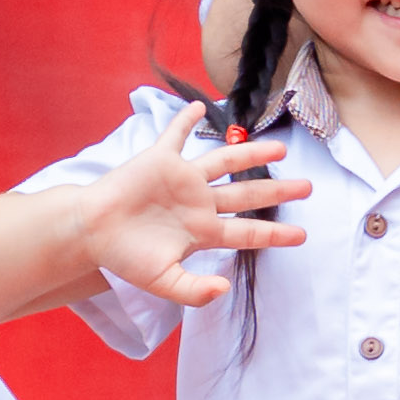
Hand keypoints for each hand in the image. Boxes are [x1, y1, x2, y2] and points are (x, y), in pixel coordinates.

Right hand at [86, 112, 311, 303]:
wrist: (91, 234)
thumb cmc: (125, 257)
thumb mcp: (163, 282)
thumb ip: (194, 292)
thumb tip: (223, 290)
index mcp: (203, 231)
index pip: (247, 232)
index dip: (275, 234)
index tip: (302, 236)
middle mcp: (199, 203)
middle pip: (246, 193)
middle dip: (277, 190)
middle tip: (307, 187)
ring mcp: (181, 179)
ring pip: (224, 161)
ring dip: (251, 152)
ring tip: (280, 147)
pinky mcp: (159, 160)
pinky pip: (176, 135)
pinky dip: (186, 121)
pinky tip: (201, 107)